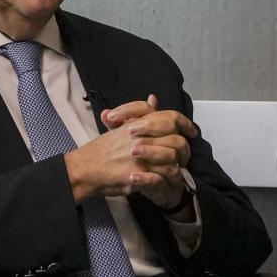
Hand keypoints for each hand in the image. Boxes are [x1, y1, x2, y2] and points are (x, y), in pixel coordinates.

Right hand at [64, 95, 195, 203]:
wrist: (85, 168)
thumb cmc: (100, 151)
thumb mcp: (119, 127)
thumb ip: (138, 114)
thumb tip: (153, 99)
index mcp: (138, 123)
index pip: (170, 117)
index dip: (185, 124)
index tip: (191, 131)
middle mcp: (141, 137)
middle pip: (176, 139)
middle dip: (184, 149)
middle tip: (184, 155)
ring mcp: (141, 155)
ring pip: (174, 157)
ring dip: (177, 163)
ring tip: (175, 167)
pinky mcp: (139, 172)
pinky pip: (165, 173)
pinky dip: (170, 176)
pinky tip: (168, 177)